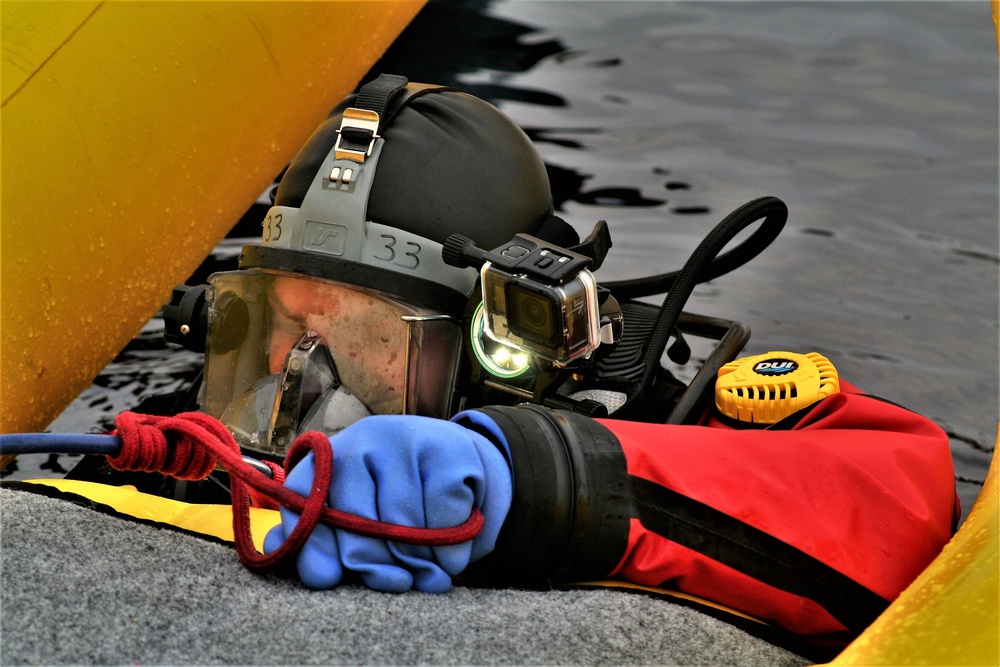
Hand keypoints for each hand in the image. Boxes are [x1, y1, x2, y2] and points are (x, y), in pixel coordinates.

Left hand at [263, 414, 510, 592]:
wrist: (456, 460)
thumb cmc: (391, 496)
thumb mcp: (352, 512)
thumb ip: (319, 537)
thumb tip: (297, 562)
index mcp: (327, 459)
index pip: (306, 502)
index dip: (314, 546)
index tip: (327, 578)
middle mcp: (362, 441)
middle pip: (358, 522)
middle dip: (374, 566)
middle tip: (391, 584)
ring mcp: (407, 441)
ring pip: (406, 525)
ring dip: (419, 562)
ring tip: (426, 575)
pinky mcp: (450, 450)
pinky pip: (446, 517)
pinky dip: (451, 549)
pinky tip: (450, 555)